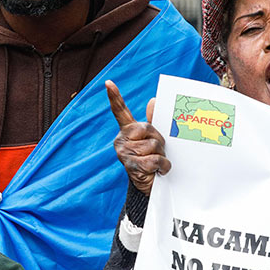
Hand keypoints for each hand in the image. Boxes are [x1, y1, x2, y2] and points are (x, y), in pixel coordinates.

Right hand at [106, 79, 168, 196]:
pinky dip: (162, 166)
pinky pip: (153, 160)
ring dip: (161, 155)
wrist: (151, 186)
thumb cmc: (153, 160)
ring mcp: (124, 153)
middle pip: (148, 129)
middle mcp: (121, 140)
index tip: (108, 83)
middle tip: (158, 151)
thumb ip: (153, 121)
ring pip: (152, 145)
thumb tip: (153, 100)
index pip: (120, 111)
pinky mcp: (130, 166)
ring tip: (157, 163)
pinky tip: (158, 171)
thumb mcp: (155, 140)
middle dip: (159, 141)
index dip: (114, 96)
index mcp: (127, 130)